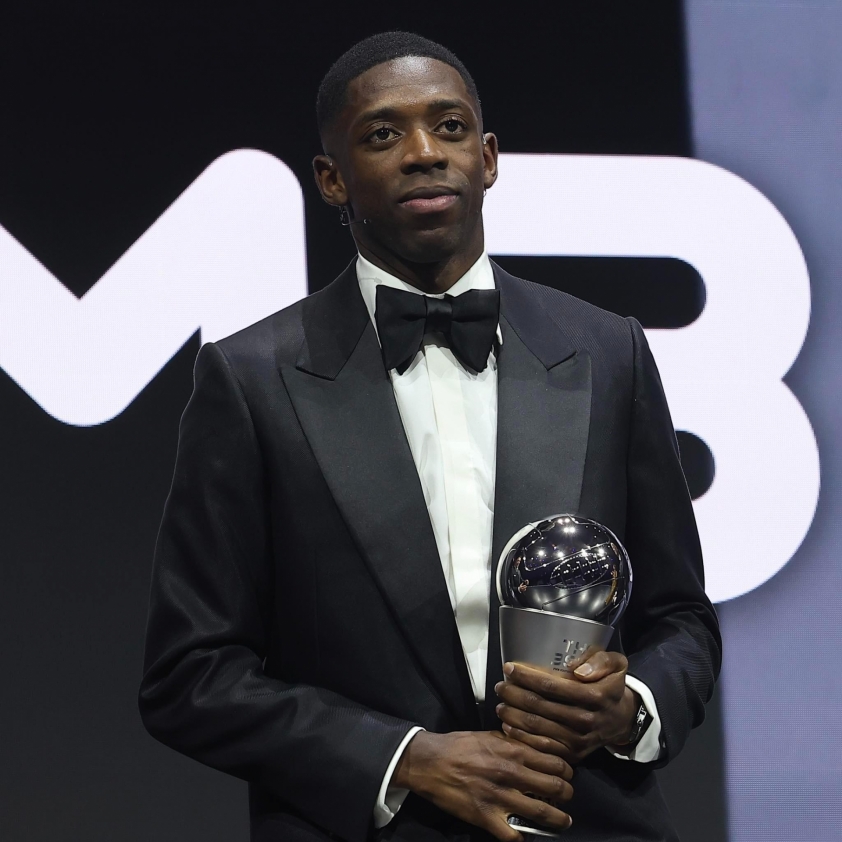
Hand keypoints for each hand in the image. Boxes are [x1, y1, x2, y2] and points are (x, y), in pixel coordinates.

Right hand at [392, 730, 572, 840]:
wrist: (430, 762)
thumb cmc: (459, 746)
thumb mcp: (489, 736)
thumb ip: (513, 742)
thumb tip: (534, 747)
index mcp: (512, 751)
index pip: (555, 762)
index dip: (566, 770)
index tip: (567, 774)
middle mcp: (511, 774)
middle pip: (556, 787)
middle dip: (567, 794)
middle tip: (567, 797)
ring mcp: (500, 798)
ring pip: (542, 813)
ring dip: (558, 820)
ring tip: (563, 821)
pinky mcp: (486, 818)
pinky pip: (514, 836)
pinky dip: (524, 837)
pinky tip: (525, 834)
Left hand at [494, 652, 637, 764]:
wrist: (621, 719)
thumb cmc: (611, 685)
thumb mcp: (616, 664)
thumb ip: (600, 661)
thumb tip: (577, 670)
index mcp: (595, 696)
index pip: (552, 686)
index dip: (527, 676)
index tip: (509, 667)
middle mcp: (585, 720)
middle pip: (539, 706)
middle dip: (514, 694)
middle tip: (500, 686)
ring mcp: (578, 740)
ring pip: (536, 728)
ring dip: (513, 715)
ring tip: (500, 704)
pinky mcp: (572, 754)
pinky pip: (541, 747)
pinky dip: (521, 737)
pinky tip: (508, 726)